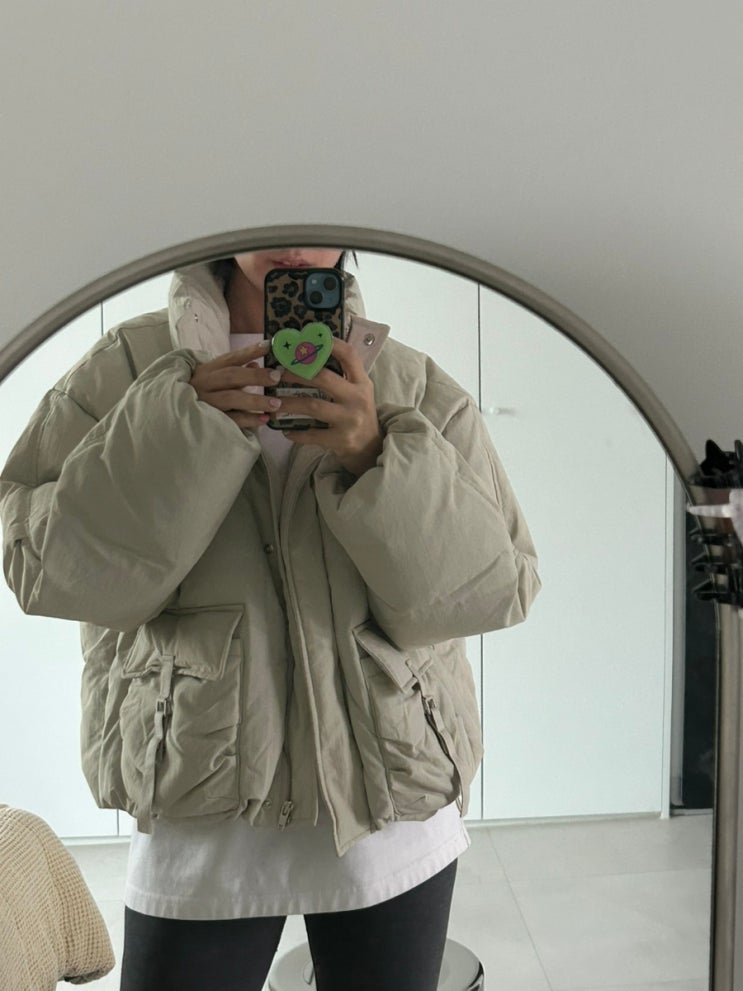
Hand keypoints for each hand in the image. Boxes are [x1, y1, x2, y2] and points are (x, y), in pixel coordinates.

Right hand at [189, 341, 283, 429]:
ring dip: (255, 400)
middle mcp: (205, 384)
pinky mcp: (208, 422)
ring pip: (230, 398)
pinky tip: (264, 419)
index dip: (250, 351)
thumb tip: (255, 364)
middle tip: (277, 377)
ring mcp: (206, 403)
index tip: (268, 346)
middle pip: (231, 376)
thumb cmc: (199, 393)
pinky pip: (230, 420)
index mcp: (208, 370)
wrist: (172, 414)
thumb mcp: (213, 379)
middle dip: (255, 376)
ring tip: (276, 403)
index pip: (231, 358)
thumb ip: (235, 372)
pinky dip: (248, 419)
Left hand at [276, 337, 382, 476]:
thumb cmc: (358, 414)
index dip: (330, 344)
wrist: (370, 448)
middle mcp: (358, 398)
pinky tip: (285, 431)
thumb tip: (311, 355)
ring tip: (274, 402)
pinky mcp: (341, 439)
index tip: (307, 339)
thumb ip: (343, 376)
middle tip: (278, 373)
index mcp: (362, 383)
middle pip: (323, 378)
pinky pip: (312, 434)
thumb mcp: (359, 392)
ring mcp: (349, 419)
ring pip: (313, 406)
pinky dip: (296, 433)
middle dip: (297, 373)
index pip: (349, 356)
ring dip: (289, 403)